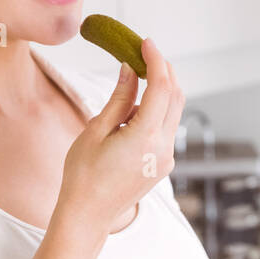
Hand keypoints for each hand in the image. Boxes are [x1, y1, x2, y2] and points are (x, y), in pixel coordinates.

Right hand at [58, 38, 184, 234]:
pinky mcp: (163, 163)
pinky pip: (166, 128)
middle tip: (143, 54)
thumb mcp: (96, 130)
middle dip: (163, 71)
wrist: (88, 215)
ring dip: (160, 91)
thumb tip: (130, 69)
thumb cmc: (83, 175)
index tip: (145, 42)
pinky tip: (132, 113)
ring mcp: (167, 157)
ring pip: (174, 112)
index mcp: (146, 138)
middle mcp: (164, 147)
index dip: (155, 60)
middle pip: (176, 96)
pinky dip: (156, 111)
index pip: (162, 87)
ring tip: (132, 84)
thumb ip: (119, 99)